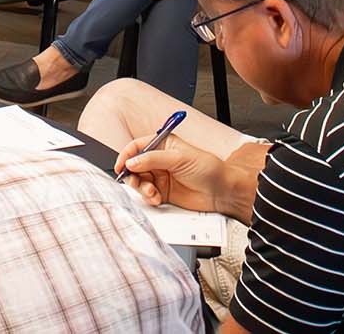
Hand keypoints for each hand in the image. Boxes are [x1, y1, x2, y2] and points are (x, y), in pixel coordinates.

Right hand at [115, 133, 229, 212]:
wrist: (221, 192)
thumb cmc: (208, 169)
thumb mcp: (179, 158)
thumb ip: (153, 159)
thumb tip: (132, 161)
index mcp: (163, 145)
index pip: (137, 146)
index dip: (126, 155)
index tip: (121, 166)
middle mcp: (159, 160)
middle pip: (134, 166)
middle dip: (133, 175)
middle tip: (137, 182)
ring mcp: (160, 177)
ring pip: (139, 181)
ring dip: (141, 188)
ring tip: (152, 192)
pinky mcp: (163, 192)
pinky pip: (147, 195)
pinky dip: (149, 197)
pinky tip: (158, 198)